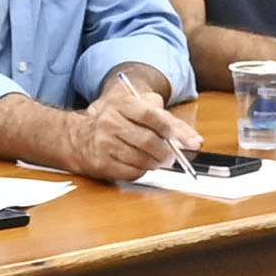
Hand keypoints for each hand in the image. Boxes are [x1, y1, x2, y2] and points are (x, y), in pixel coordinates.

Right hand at [49, 73, 178, 184]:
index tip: (174, 137)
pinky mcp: (101, 163)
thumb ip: (170, 122)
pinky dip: (142, 171)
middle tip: (171, 157)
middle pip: (148, 141)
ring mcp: (104, 143)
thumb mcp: (140, 110)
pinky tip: (140, 165)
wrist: (80, 137)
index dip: (166, 128)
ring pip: (141, 159)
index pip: (149, 114)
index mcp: (121, 103)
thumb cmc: (118, 121)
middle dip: (165, 152)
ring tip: (156, 161)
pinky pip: (131, 172)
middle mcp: (109, 121)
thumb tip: (196, 141)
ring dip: (155, 164)